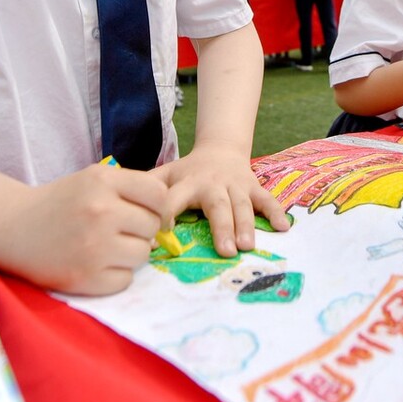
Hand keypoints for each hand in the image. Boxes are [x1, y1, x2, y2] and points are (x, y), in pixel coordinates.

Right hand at [0, 162, 168, 295]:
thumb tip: (167, 221)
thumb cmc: (61, 201)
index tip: (149, 213)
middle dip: (142, 231)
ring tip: (107, 247)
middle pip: (152, 226)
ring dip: (131, 254)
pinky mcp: (85, 277)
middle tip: (119, 231)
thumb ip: (132, 190)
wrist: (12, 227)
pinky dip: (116, 275)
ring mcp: (93, 246)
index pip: (159, 195)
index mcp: (103, 181)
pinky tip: (96, 264)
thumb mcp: (94, 179)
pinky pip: (125, 280)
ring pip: (143, 254)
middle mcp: (100, 211)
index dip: (160, 206)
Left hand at [151, 143, 288, 258]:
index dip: (166, 216)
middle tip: (226, 252)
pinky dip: (275, 212)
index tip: (161, 239)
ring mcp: (236, 185)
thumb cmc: (188, 171)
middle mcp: (213, 184)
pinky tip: (284, 228)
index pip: (173, 200)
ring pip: (243, 205)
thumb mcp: (165, 174)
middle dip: (222, 228)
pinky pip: (267, 199)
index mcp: (187, 182)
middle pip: (218, 205)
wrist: (220, 149)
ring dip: (247, 225)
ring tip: (248, 246)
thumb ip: (145, 190)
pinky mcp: (254, 187)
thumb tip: (118, 211)